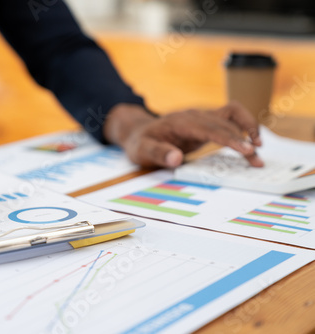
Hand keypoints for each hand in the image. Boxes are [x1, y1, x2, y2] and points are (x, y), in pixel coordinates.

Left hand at [104, 102, 262, 167]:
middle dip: (244, 139)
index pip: (210, 128)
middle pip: (226, 122)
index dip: (230, 138)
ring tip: (259, 150)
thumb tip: (176, 158)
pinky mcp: (207, 122)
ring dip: (248, 129)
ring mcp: (202, 117)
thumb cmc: (141, 143)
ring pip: (233, 116)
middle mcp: (194, 116)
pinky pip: (230, 120)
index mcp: (180, 122)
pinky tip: (250, 143)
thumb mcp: (142, 151)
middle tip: (256, 160)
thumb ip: (158, 154)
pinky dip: (243, 128)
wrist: (139, 133)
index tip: (247, 149)